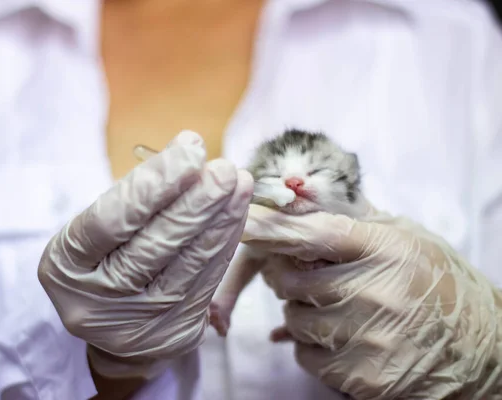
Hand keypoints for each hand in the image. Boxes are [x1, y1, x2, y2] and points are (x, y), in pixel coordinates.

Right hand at [38, 130, 252, 378]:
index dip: (153, 184)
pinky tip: (236, 214)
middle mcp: (99, 300)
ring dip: (220, 219)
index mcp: (67, 265)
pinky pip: (208, 280)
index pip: (110, 221)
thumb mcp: (99, 229)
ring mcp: (140, 322)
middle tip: (224, 168)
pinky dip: (225, 242)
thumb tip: (189, 156)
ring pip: (189, 263)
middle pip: (154, 245)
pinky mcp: (177, 332)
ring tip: (240, 184)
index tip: (190, 149)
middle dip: (196, 202)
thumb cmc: (104, 260)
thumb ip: (135, 197)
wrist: (112, 329)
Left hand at [242, 204, 501, 398]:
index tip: (241, 224)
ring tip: (336, 311)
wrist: (478, 350)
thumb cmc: (435, 284)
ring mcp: (369, 338)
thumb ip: (351, 218)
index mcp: (387, 249)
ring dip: (302, 314)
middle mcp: (377, 292)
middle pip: (293, 280)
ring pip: (294, 319)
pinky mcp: (362, 376)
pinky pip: (306, 356)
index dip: (273, 228)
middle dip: (288, 279)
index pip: (316, 233)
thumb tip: (297, 191)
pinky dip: (313, 347)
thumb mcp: (404, 239)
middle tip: (308, 279)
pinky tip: (344, 340)